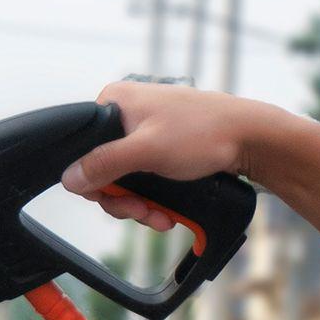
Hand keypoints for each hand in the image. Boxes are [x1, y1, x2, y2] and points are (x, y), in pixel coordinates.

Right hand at [60, 81, 267, 228]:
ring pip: (126, 180)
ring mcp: (145, 131)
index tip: (121, 201)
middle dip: (126, 200)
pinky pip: (145, 178)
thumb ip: (104, 164)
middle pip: (105, 170)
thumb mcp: (146, 151)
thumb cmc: (204, 132)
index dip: (98, 183)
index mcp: (115, 102)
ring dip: (141, 205)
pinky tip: (169, 211)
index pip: (84, 150)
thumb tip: (69, 178)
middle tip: (144, 213)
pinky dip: (154, 199)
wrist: (250, 137)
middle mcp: (127, 114)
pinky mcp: (162, 146)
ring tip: (162, 217)